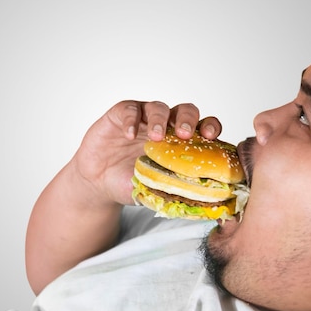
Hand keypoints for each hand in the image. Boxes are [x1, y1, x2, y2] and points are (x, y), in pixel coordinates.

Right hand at [72, 100, 222, 205]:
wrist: (98, 182)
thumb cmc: (129, 182)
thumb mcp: (153, 189)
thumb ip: (172, 190)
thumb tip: (198, 202)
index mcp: (179, 141)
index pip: (202, 127)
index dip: (210, 128)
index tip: (211, 137)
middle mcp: (164, 125)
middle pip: (185, 110)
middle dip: (188, 119)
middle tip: (184, 135)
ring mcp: (143, 118)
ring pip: (158, 107)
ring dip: (160, 120)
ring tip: (155, 137)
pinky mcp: (120, 115)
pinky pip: (129, 110)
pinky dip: (131, 120)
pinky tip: (129, 135)